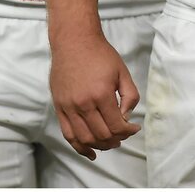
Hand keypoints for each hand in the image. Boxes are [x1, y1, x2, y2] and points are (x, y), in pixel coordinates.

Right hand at [50, 32, 140, 159]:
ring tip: (111, 143)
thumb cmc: (100, 54)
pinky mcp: (59, 108)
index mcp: (101, 94)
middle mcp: (84, 104)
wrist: (74, 42)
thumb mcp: (122, 71)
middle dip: (116, 139)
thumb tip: (127, 116)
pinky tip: (91, 152)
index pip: (116, 125)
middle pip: (102, 135)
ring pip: (85, 139)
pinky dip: (80, 147)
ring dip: (100, 146)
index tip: (134, 128)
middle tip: (124, 135)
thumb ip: (129, 95)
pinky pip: (69, 135)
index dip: (128, 131)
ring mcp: (69, 108)